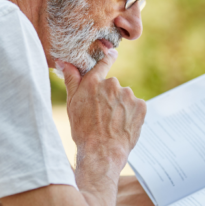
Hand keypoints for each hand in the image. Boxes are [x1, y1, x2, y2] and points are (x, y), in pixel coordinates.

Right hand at [58, 50, 146, 169]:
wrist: (102, 152)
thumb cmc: (83, 130)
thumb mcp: (72, 104)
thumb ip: (71, 80)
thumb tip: (64, 61)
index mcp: (94, 82)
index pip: (103, 62)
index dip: (108, 57)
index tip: (112, 53)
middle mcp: (112, 84)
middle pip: (113, 87)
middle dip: (110, 97)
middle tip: (103, 115)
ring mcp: (128, 95)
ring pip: (125, 98)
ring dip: (121, 107)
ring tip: (113, 123)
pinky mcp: (141, 106)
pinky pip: (136, 107)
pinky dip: (132, 115)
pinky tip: (123, 126)